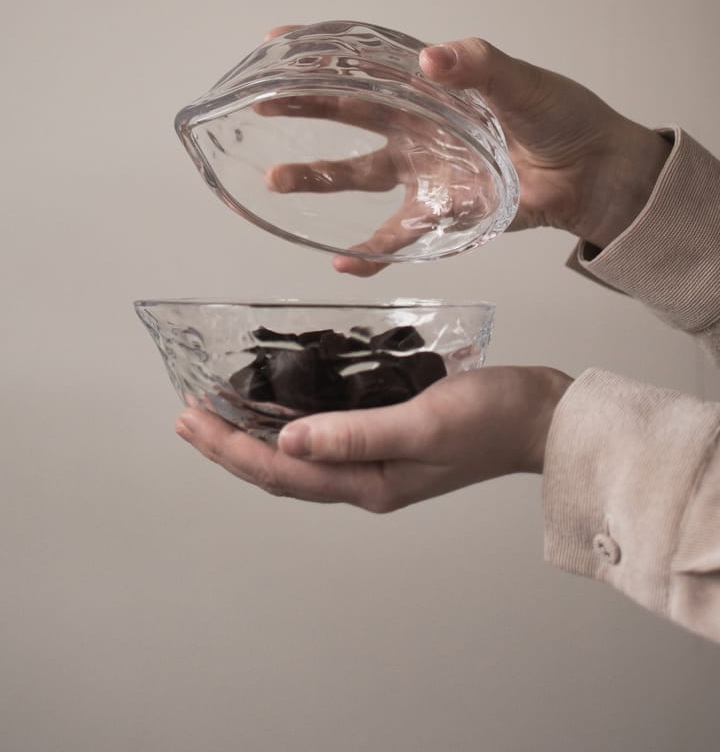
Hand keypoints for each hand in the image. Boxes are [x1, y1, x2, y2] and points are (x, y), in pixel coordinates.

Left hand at [174, 366, 571, 512]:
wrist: (543, 416)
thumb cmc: (493, 418)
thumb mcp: (423, 423)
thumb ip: (356, 434)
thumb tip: (288, 440)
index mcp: (369, 485)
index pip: (282, 471)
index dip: (231, 448)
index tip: (190, 420)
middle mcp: (365, 479)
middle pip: (281, 467)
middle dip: (230, 443)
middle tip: (186, 413)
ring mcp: (377, 460)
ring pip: (300, 452)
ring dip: (255, 431)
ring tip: (218, 407)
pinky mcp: (388, 436)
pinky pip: (326, 434)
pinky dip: (294, 417)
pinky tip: (281, 398)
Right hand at [262, 28, 670, 274]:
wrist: (595, 172)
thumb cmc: (562, 117)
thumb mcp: (521, 82)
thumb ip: (478, 67)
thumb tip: (431, 59)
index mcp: (432, 87)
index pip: (367, 62)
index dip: (322, 52)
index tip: (276, 41)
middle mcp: (418, 127)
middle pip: (348, 113)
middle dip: (301, 106)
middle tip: (257, 103)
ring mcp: (424, 171)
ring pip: (357, 175)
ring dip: (316, 177)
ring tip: (275, 180)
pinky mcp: (441, 213)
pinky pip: (397, 237)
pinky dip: (370, 254)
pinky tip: (341, 264)